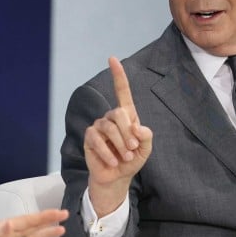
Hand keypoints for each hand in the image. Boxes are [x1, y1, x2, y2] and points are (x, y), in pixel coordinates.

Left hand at [0, 208, 67, 236]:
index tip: (58, 212)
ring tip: (62, 231)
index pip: (28, 220)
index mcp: (3, 227)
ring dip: (46, 234)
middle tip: (65, 216)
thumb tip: (10, 223)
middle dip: (48, 220)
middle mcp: (8, 233)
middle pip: (33, 226)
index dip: (43, 216)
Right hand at [83, 57, 152, 215]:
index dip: (118, 76)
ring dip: (120, 145)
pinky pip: (97, 139)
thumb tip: (138, 127)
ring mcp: (99, 126)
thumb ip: (146, 137)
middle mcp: (111, 117)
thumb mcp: (145, 150)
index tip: (112, 59)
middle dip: (128, 133)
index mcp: (126, 115)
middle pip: (119, 113)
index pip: (122, 92)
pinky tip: (112, 161)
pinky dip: (107, 153)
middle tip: (132, 149)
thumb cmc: (131, 160)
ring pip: (109, 127)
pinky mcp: (89, 138)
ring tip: (124, 158)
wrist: (116, 177)